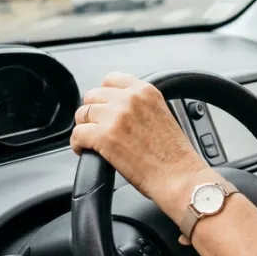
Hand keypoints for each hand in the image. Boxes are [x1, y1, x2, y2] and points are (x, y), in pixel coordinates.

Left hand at [71, 73, 216, 219]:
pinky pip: (77, 134)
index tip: (103, 107)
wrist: (179, 176)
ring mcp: (115, 116)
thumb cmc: (174, 154)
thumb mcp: (162, 114)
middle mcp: (129, 99)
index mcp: (145, 91)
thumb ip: (140, 105)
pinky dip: (78, 144)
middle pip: (92, 96)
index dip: (103, 96)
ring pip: (82, 114)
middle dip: (92, 113)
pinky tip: (85, 151)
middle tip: (97, 128)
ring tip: (91, 141)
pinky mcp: (104, 136)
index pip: (111, 79)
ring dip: (84, 128)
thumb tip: (117, 110)